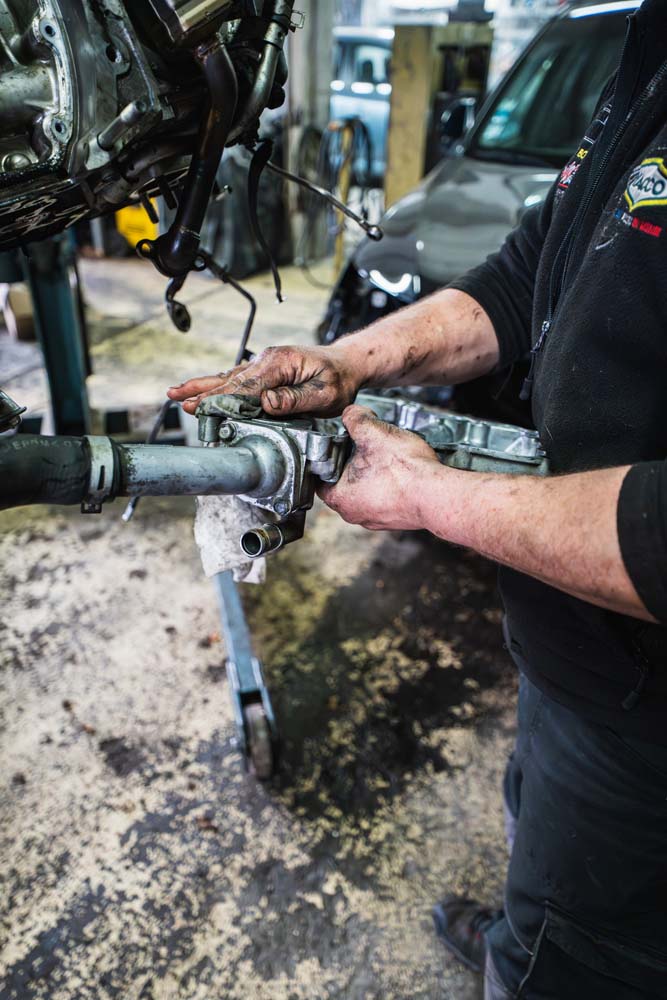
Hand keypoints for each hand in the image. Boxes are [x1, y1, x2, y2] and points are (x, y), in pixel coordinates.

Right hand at [167, 344, 359, 416]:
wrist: (348, 364)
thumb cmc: (339, 379)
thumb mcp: (325, 394)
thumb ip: (295, 399)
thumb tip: (267, 403)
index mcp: (280, 363)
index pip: (245, 386)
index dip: (222, 399)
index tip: (202, 409)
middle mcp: (267, 360)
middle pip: (229, 380)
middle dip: (203, 392)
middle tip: (178, 401)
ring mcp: (264, 364)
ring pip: (228, 378)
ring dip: (202, 386)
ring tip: (176, 393)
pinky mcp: (264, 371)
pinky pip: (236, 379)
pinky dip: (216, 385)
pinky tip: (201, 390)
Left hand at [317, 405, 440, 530]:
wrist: (438, 494)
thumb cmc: (405, 471)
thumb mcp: (373, 431)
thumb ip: (355, 418)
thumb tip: (352, 414)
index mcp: (340, 498)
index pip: (320, 477)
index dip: (327, 456)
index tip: (336, 444)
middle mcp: (356, 514)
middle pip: (343, 483)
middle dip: (352, 463)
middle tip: (364, 446)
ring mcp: (377, 519)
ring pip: (365, 490)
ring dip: (373, 473)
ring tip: (386, 456)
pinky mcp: (396, 518)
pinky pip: (386, 497)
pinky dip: (390, 484)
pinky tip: (401, 470)